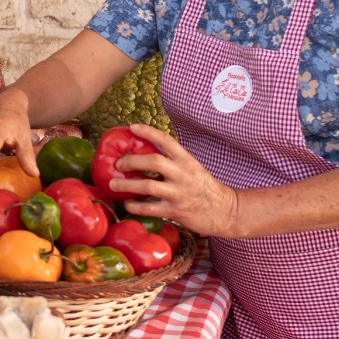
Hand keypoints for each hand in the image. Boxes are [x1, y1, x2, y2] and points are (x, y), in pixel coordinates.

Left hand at [107, 124, 244, 238]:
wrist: (225, 211)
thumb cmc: (204, 188)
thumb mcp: (193, 168)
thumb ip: (173, 162)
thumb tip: (145, 156)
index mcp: (187, 160)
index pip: (166, 140)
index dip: (148, 132)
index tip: (132, 127)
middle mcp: (183, 174)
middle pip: (154, 162)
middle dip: (132, 160)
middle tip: (118, 163)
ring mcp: (179, 193)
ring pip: (148, 186)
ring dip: (127, 185)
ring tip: (114, 183)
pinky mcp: (176, 211)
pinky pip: (150, 208)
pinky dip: (135, 206)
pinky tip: (127, 204)